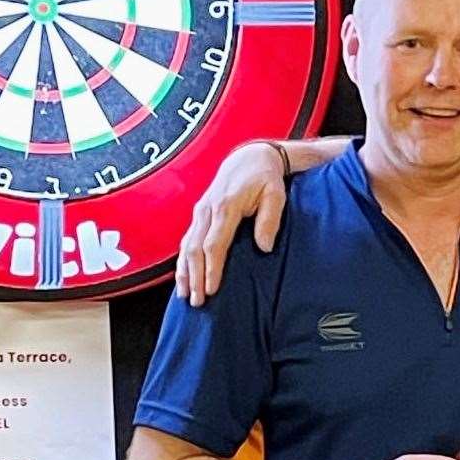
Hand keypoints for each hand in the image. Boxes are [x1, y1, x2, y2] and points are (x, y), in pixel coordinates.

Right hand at [175, 140, 286, 304]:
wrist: (250, 158)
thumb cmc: (265, 179)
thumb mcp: (275, 195)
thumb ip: (269, 220)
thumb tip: (264, 247)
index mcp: (225, 207)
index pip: (214, 244)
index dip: (212, 268)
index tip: (211, 289)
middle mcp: (207, 210)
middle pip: (195, 249)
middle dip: (194, 277)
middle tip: (197, 302)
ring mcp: (200, 212)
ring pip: (186, 246)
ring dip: (184, 272)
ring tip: (185, 296)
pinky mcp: (199, 214)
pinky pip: (187, 240)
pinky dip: (183, 261)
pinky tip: (183, 278)